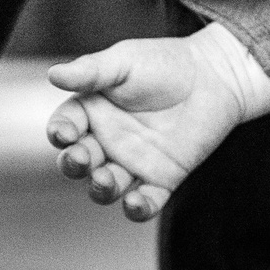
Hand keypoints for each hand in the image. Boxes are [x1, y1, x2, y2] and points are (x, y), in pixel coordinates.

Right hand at [46, 25, 269, 220]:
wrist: (215, 75)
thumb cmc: (165, 63)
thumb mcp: (125, 61)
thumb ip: (91, 71)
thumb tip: (53, 74)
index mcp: (91, 112)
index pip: (65, 128)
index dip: (60, 133)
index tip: (66, 133)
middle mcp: (107, 141)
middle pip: (78, 163)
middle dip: (74, 164)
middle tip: (83, 157)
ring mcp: (133, 162)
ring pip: (105, 187)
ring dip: (100, 188)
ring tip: (105, 179)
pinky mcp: (162, 178)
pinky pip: (145, 202)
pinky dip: (138, 208)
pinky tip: (136, 202)